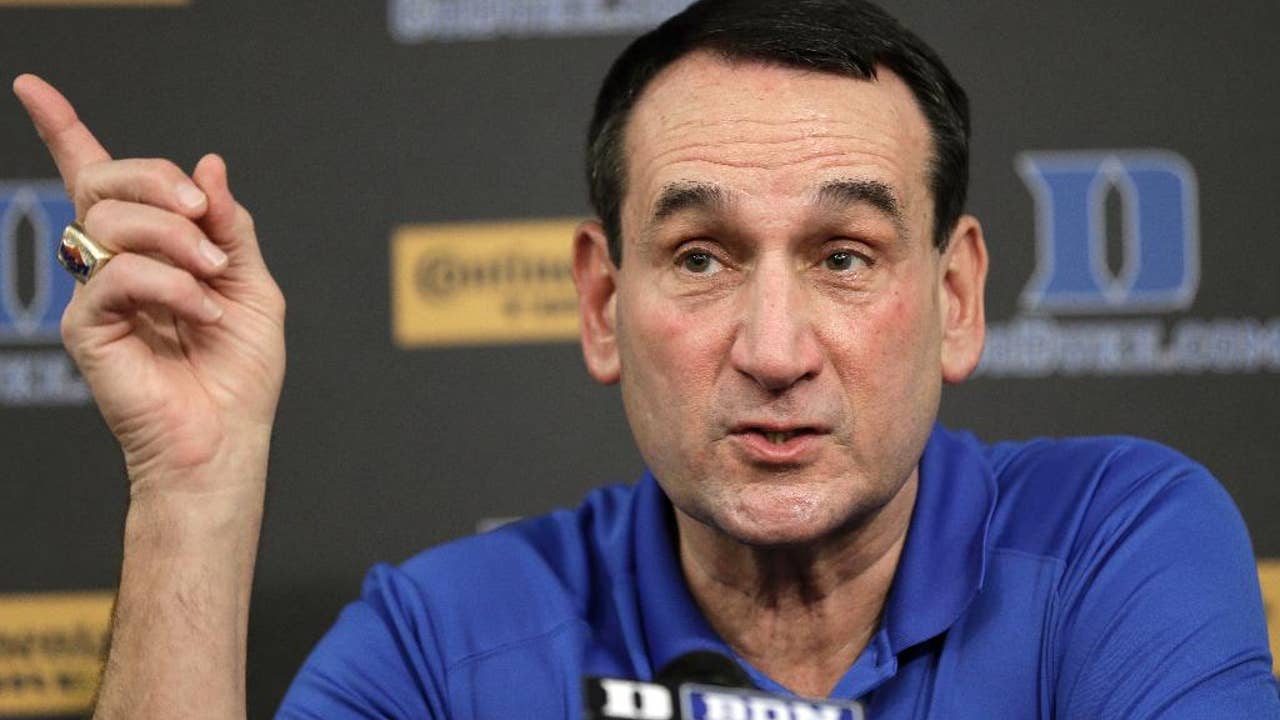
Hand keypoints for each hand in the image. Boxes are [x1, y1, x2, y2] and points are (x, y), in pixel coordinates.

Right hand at [13, 74, 285, 492]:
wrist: (228, 437)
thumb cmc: (241, 371)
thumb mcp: (252, 287)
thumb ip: (230, 228)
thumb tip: (209, 165)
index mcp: (151, 249)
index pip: (97, 178)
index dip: (63, 129)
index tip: (32, 85)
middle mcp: (113, 265)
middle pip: (104, 184)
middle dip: (158, 181)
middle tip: (205, 215)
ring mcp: (95, 295)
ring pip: (110, 222)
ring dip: (176, 239)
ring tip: (213, 279)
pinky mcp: (87, 329)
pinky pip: (118, 276)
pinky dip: (172, 285)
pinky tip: (202, 313)